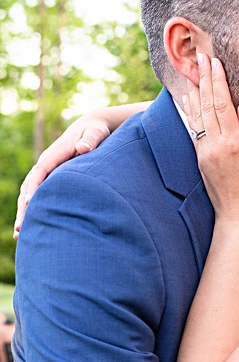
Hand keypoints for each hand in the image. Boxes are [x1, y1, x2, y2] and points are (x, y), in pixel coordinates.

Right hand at [14, 113, 113, 235]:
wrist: (94, 127)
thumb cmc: (97, 130)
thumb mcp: (97, 132)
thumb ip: (92, 139)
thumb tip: (83, 148)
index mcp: (54, 155)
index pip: (40, 172)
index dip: (34, 187)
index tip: (30, 203)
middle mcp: (47, 164)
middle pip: (29, 187)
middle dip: (24, 208)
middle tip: (20, 229)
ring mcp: (49, 172)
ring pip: (31, 193)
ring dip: (25, 212)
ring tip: (19, 234)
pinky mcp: (54, 179)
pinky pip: (40, 196)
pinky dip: (35, 209)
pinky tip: (33, 227)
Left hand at [186, 53, 238, 223]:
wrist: (236, 213)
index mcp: (233, 143)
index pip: (222, 104)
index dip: (217, 81)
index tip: (215, 62)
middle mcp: (215, 144)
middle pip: (207, 104)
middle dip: (203, 78)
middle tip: (200, 57)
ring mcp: (204, 150)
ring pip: (196, 113)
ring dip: (193, 90)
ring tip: (191, 71)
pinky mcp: (199, 156)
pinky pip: (192, 126)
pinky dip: (190, 109)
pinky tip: (188, 98)